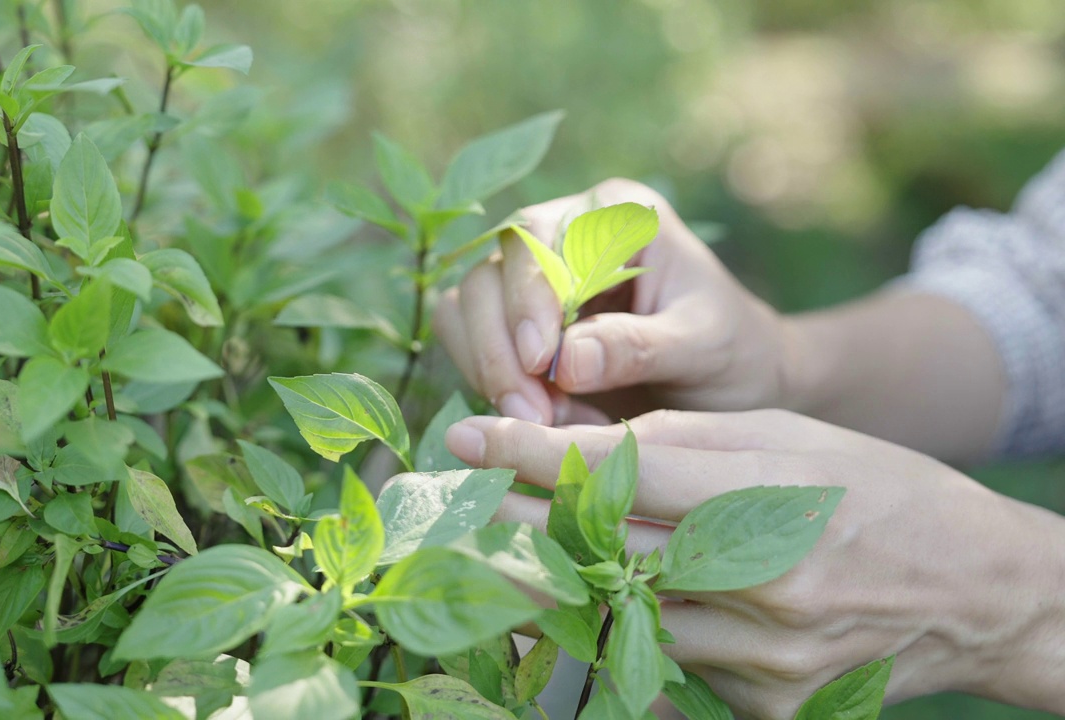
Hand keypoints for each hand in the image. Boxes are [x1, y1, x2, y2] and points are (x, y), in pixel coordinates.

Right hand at [433, 178, 789, 426]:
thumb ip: (639, 346)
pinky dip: (491, 387)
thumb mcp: (703, 346)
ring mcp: (531, 281)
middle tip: (532, 415)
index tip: (541, 363)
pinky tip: (541, 423)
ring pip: (467, 310)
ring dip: (490, 371)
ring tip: (542, 424)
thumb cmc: (734, 353)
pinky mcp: (514, 326)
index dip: (528, 297)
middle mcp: (561, 234)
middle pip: (490, 274)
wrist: (737, 385)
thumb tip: (566, 361)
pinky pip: (470, 347)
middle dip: (501, 349)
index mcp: (614, 215)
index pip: (538, 237)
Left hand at [444, 409, 1064, 717]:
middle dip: (512, 528)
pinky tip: (577, 615)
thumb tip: (578, 450)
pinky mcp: (768, 709)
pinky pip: (667, 672)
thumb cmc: (878, 491)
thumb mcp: (788, 437)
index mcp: (771, 496)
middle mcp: (765, 584)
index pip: (619, 473)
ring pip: (620, 623)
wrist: (974, 592)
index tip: (463, 437)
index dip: (530, 454)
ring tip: (489, 562)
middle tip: (450, 506)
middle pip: (601, 555)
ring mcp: (765, 658)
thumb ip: (683, 445)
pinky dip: (620, 639)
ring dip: (548, 591)